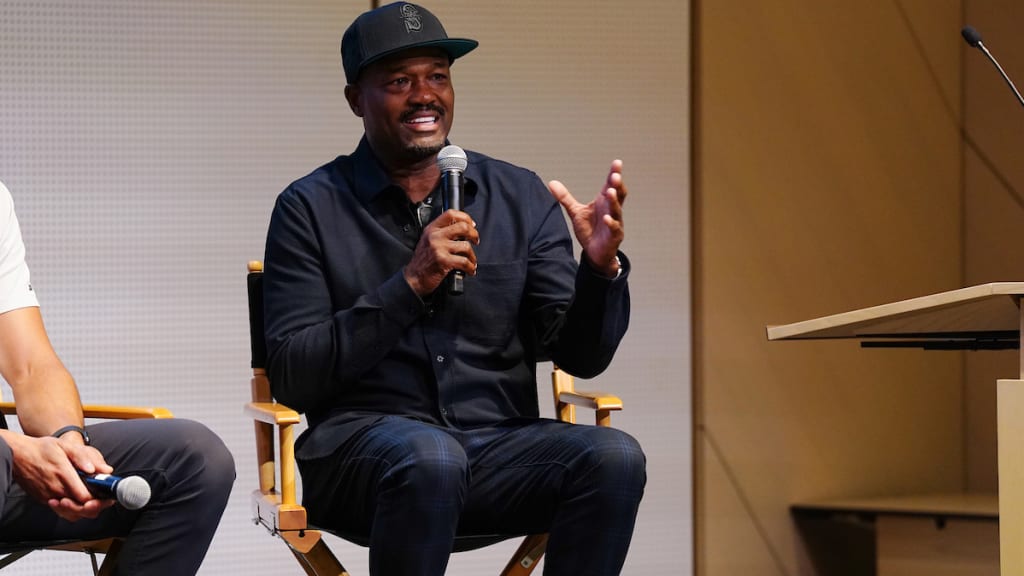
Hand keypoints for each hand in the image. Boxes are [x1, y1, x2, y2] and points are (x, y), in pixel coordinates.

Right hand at [7, 433, 115, 521]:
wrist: (18, 455)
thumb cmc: (42, 449)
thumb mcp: (65, 446)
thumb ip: (82, 457)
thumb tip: (97, 469)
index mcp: (64, 476)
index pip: (85, 498)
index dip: (98, 501)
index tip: (107, 497)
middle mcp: (56, 489)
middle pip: (79, 510)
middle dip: (93, 508)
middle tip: (102, 501)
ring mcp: (48, 497)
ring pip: (70, 514)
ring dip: (83, 510)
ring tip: (92, 501)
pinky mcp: (44, 500)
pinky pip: (60, 511)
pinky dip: (71, 509)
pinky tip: (78, 500)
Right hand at [403, 209, 479, 296]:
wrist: (414, 278)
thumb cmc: (423, 261)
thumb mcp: (428, 240)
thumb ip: (442, 233)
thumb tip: (464, 229)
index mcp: (432, 229)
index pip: (451, 214)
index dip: (465, 217)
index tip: (471, 225)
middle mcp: (435, 236)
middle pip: (463, 227)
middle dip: (474, 234)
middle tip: (476, 241)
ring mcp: (439, 248)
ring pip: (466, 246)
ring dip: (472, 256)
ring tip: (471, 261)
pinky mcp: (443, 261)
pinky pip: (464, 262)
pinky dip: (470, 267)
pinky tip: (469, 270)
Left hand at [548, 159, 627, 276]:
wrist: (594, 253)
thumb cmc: (589, 230)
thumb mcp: (576, 212)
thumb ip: (565, 198)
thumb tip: (551, 183)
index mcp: (603, 202)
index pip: (611, 185)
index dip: (614, 174)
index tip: (617, 163)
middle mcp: (611, 210)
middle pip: (618, 194)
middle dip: (617, 185)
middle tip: (615, 175)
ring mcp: (614, 222)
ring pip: (616, 210)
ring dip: (614, 201)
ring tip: (610, 192)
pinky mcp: (614, 236)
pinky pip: (614, 228)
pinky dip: (611, 223)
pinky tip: (606, 218)